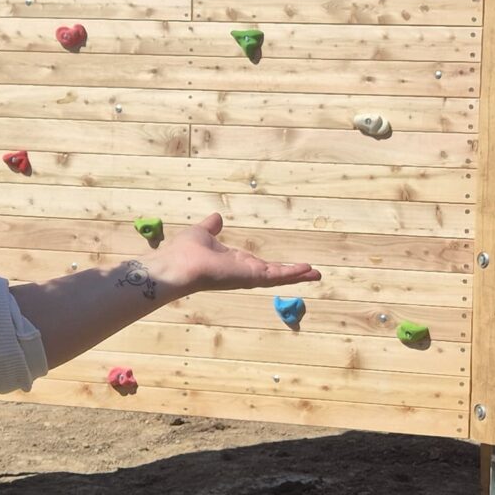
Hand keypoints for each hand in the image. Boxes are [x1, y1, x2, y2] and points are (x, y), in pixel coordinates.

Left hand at [147, 213, 320, 299]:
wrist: (178, 265)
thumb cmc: (184, 251)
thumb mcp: (202, 232)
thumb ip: (211, 227)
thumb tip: (217, 218)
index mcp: (234, 262)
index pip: (260, 265)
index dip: (275, 266)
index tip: (289, 266)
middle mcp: (243, 272)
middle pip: (274, 273)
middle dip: (292, 273)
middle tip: (311, 273)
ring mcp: (248, 276)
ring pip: (278, 276)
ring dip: (297, 275)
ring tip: (316, 274)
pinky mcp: (251, 277)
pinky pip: (276, 276)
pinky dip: (292, 273)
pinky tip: (308, 271)